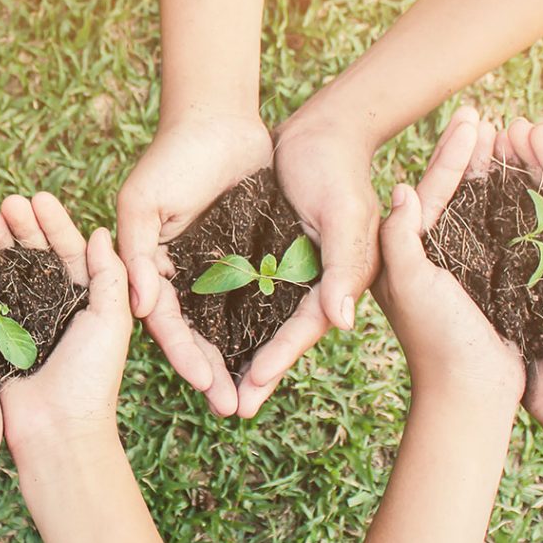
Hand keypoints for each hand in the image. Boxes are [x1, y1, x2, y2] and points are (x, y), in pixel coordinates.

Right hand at [0, 193, 162, 542]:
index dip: (54, 222)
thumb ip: (111, 274)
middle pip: (35, 254)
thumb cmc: (91, 378)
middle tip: (6, 202)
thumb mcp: (112, 321)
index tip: (37, 197)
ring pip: (7, 269)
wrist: (56, 432)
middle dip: (21, 226)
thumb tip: (99, 230)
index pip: (68, 250)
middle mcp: (52, 307)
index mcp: (84, 300)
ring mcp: (22, 321)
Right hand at [117, 115, 270, 415]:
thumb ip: (137, 254)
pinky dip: (266, 324)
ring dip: (242, 358)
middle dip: (214, 372)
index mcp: (152, 269)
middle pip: (198, 334)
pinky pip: (258, 297)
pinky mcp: (249, 255)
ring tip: (259, 392)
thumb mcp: (142, 203)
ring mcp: (217, 268)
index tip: (205, 385)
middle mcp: (183, 275)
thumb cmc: (172, 158)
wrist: (219, 119)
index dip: (184, 355)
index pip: (166, 323)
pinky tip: (281, 351)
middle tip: (234, 409)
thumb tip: (141, 308)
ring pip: (229, 324)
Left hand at [236, 112, 383, 416]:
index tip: (253, 384)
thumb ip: (345, 266)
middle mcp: (309, 285)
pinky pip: (237, 292)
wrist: (322, 133)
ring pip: (252, 321)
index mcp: (334, 283)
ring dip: (232, 352)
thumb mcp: (346, 216)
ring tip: (209, 385)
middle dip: (253, 373)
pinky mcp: (260, 254)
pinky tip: (196, 333)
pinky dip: (219, 314)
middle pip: (276, 337)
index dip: (279, 358)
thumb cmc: (339, 171)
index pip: (303, 330)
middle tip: (229, 410)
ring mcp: (283, 272)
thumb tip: (339, 322)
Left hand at [371, 107, 523, 401]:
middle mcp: (440, 255)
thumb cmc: (436, 340)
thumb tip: (399, 189)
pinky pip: (516, 228)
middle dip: (473, 152)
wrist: (472, 390)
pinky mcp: (504, 279)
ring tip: (513, 131)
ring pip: (488, 203)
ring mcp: (473, 265)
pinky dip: (528, 197)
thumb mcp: (410, 285)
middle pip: (461, 191)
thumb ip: (399, 239)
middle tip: (484, 112)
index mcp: (410, 253)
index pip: (432, 191)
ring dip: (500, 168)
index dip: (451, 154)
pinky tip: (533, 172)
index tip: (469, 117)